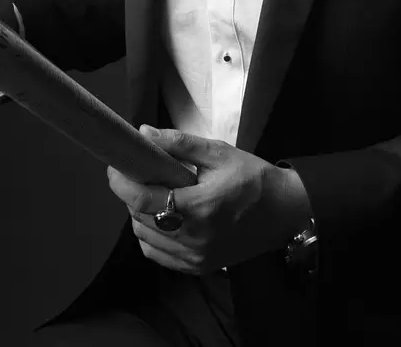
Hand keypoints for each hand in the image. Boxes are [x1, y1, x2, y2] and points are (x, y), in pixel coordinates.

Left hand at [107, 126, 310, 275]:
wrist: (284, 212)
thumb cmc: (251, 177)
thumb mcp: (218, 152)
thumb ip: (179, 143)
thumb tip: (143, 133)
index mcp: (199, 207)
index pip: (144, 201)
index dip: (122, 183)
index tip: (116, 166)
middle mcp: (194, 238)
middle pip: (140, 219)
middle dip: (131, 195)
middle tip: (138, 174)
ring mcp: (195, 258)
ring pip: (145, 239)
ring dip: (140, 216)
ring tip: (153, 194)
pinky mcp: (198, 268)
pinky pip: (158, 255)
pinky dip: (151, 236)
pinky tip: (162, 217)